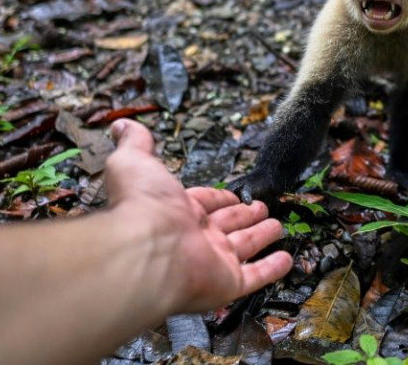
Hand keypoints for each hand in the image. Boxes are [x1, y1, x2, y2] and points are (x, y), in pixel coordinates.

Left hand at [105, 119, 292, 314]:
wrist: (146, 249)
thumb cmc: (142, 204)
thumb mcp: (135, 161)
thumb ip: (134, 142)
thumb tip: (121, 124)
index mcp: (177, 211)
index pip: (204, 202)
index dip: (219, 197)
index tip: (234, 194)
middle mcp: (194, 237)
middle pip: (227, 224)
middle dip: (245, 215)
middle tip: (262, 207)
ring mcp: (211, 261)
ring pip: (244, 246)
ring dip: (261, 237)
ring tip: (277, 227)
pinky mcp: (227, 283)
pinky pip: (255, 275)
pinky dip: (272, 268)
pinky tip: (286, 259)